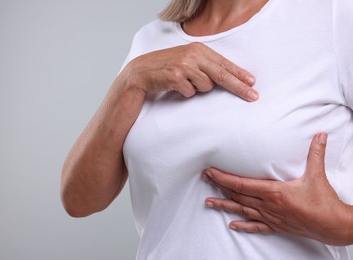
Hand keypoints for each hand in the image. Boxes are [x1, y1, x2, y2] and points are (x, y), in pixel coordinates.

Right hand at [122, 42, 257, 100]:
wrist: (140, 72)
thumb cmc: (165, 67)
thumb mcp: (186, 60)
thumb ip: (204, 65)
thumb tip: (226, 78)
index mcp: (198, 49)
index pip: (224, 63)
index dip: (240, 74)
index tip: (252, 83)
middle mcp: (193, 55)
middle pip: (222, 75)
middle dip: (239, 87)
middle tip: (253, 96)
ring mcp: (184, 66)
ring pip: (206, 87)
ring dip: (197, 89)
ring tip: (184, 82)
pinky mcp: (176, 77)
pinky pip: (191, 93)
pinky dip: (185, 93)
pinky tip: (175, 86)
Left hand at [202, 133, 352, 245]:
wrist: (333, 226)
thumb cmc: (323, 202)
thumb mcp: (317, 175)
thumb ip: (315, 154)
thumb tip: (320, 135)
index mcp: (274, 192)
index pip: (241, 184)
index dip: (223, 178)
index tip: (211, 172)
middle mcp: (268, 205)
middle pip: (237, 195)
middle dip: (219, 186)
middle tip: (205, 178)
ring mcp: (270, 217)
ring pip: (242, 210)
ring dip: (224, 205)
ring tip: (209, 202)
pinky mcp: (276, 226)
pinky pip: (255, 226)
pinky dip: (243, 226)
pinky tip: (232, 225)